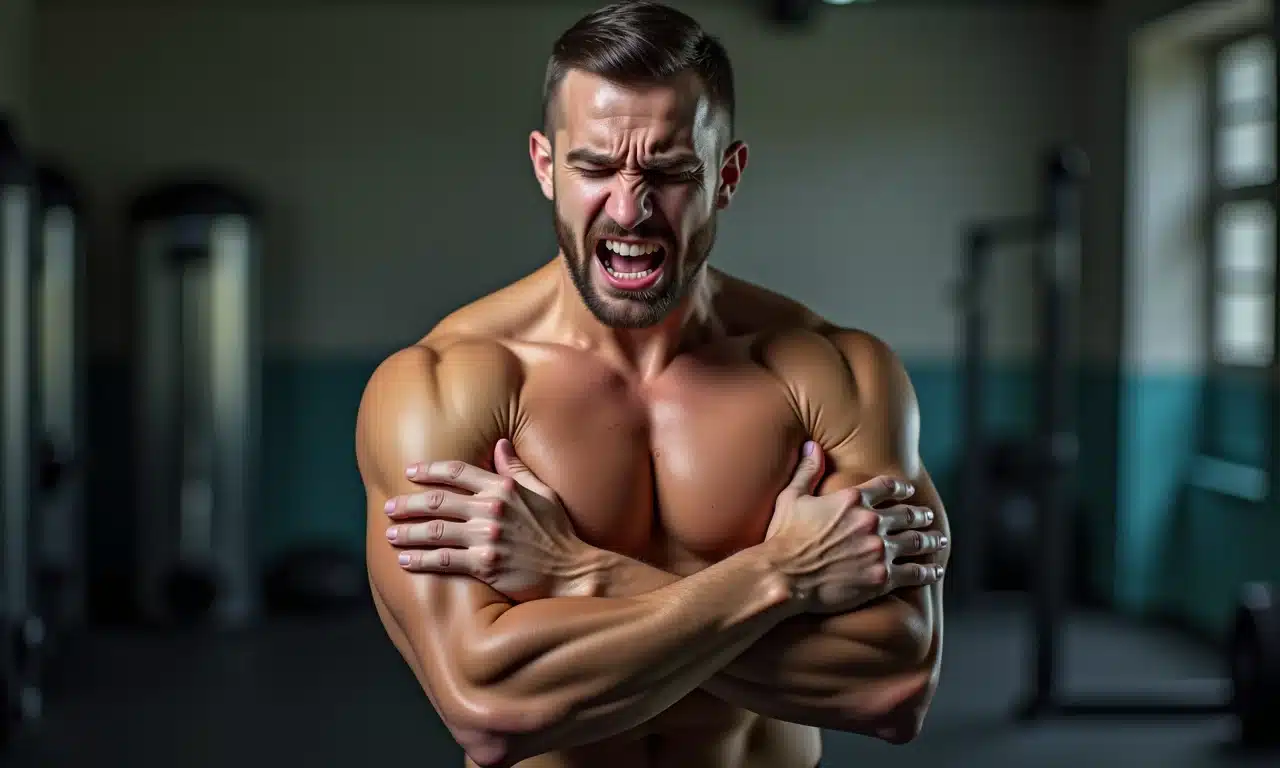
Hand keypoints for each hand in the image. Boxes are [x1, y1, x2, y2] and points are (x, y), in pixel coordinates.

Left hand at [383, 439, 594, 601]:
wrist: (572, 571)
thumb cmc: (558, 531)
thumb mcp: (543, 493)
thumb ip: (517, 468)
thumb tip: (500, 443)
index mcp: (504, 488)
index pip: (457, 472)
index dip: (429, 470)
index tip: (410, 472)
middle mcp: (492, 509)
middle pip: (438, 500)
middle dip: (409, 503)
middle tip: (389, 506)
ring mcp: (487, 538)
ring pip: (435, 530)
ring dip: (408, 531)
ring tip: (390, 533)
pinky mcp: (485, 564)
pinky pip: (443, 560)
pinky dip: (421, 559)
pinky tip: (405, 559)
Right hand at [761, 441, 946, 613]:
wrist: (784, 576)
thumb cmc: (784, 537)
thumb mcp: (792, 497)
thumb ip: (807, 471)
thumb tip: (812, 446)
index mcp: (852, 499)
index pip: (887, 487)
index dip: (901, 488)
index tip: (909, 492)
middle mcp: (871, 521)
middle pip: (907, 514)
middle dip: (921, 515)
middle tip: (928, 516)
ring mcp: (879, 550)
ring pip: (916, 541)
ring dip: (930, 539)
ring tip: (938, 539)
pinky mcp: (882, 577)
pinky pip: (915, 572)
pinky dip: (929, 570)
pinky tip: (936, 569)